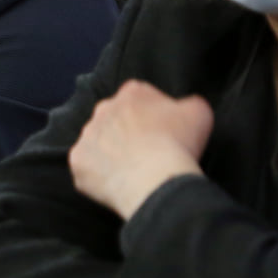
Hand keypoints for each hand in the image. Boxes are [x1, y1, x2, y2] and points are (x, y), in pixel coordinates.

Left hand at [68, 80, 212, 221]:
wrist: (155, 179)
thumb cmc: (179, 143)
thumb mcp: (199, 112)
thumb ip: (188, 104)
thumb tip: (183, 107)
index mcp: (132, 92)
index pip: (140, 98)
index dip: (151, 116)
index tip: (161, 133)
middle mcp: (104, 108)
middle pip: (115, 118)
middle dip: (126, 132)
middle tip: (145, 153)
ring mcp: (88, 135)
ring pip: (98, 142)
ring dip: (110, 153)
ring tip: (131, 172)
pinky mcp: (78, 161)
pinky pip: (86, 167)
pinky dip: (98, 176)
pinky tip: (115, 185)